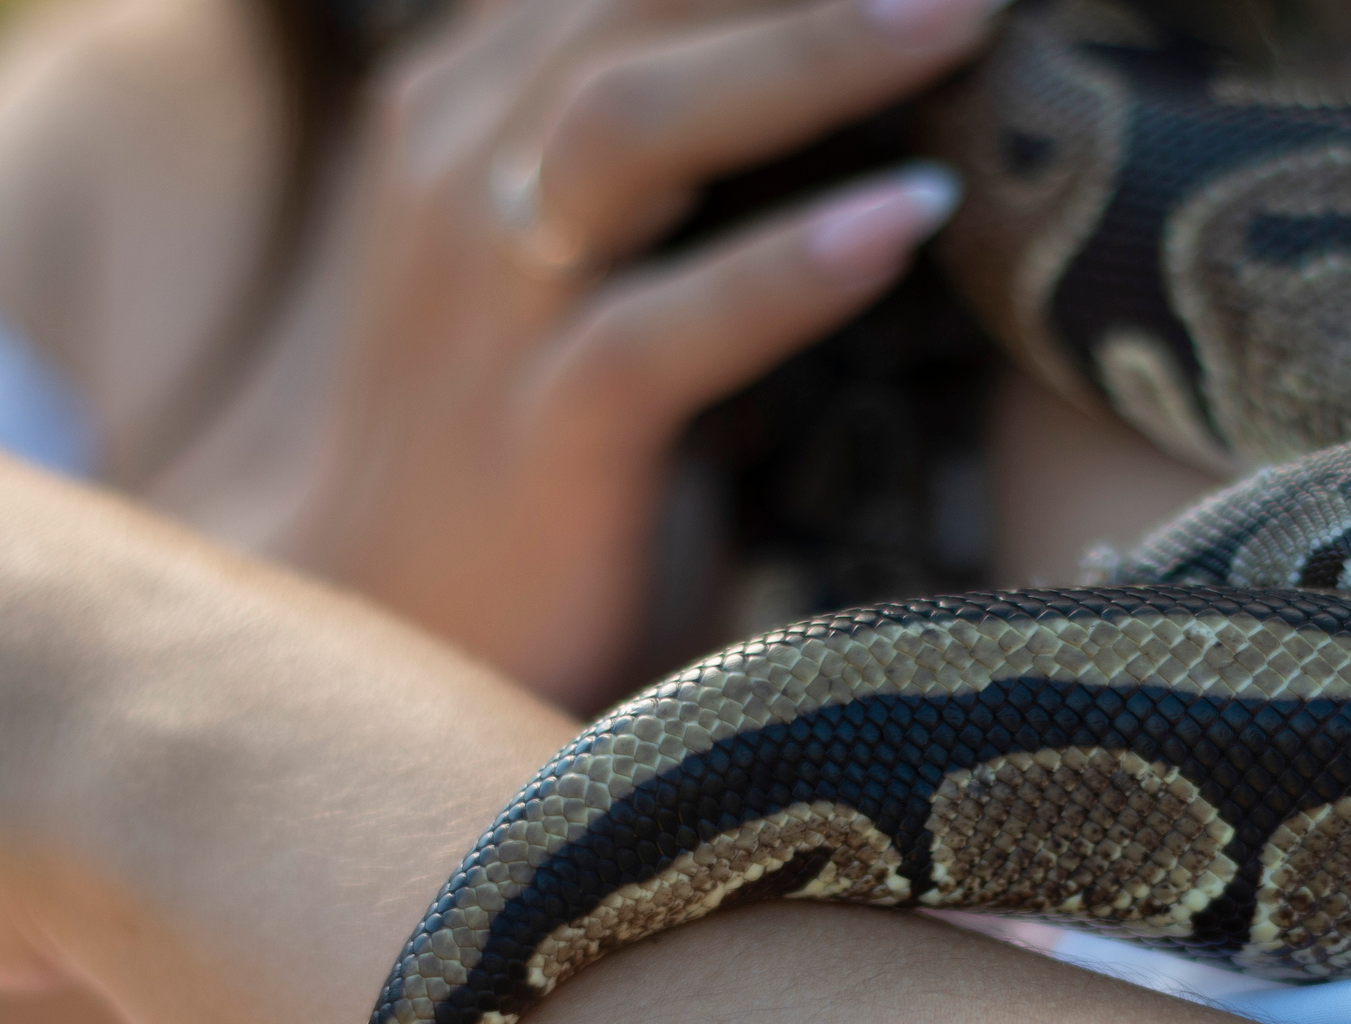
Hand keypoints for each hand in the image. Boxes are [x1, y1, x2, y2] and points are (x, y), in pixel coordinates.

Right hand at [270, 0, 993, 709]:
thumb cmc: (505, 433)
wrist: (388, 632)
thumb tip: (837, 64)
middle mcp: (461, 174)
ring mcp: (489, 307)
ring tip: (962, 18)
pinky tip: (911, 217)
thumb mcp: (556, 253)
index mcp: (468, 108)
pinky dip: (792, 268)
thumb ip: (656, 148)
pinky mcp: (540, 439)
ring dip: (810, 53)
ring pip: (633, 124)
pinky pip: (661, 330)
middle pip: (631, 1)